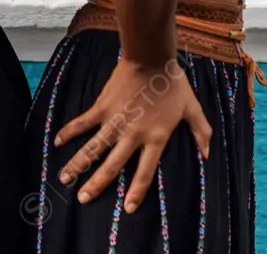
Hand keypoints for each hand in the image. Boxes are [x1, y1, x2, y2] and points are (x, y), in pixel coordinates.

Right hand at [54, 57, 211, 213]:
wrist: (151, 58)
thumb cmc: (173, 83)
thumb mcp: (192, 108)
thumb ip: (201, 132)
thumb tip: (208, 154)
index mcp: (155, 138)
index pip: (145, 173)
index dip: (137, 192)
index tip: (128, 209)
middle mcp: (132, 135)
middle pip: (112, 167)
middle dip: (96, 185)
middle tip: (83, 199)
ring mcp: (114, 121)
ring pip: (93, 149)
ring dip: (78, 165)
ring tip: (64, 179)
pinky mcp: (102, 106)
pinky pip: (83, 122)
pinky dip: (70, 131)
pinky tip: (57, 141)